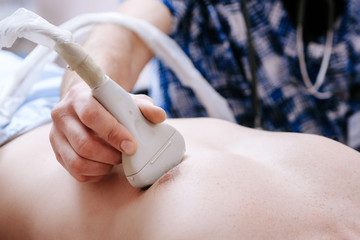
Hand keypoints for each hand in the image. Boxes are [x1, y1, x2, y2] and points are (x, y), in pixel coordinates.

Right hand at [49, 82, 165, 181]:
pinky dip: (95, 173)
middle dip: (111, 154)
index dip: (113, 132)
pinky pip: (75, 172)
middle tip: (128, 154)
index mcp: (78, 97)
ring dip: (103, 166)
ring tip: (118, 160)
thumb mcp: (128, 101)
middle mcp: (62, 115)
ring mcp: (56, 136)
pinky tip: (106, 165)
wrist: (87, 105)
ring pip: (77, 161)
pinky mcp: (57, 152)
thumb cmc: (110, 104)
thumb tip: (160, 116)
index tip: (132, 145)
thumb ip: (144, 107)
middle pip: (84, 143)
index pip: (91, 115)